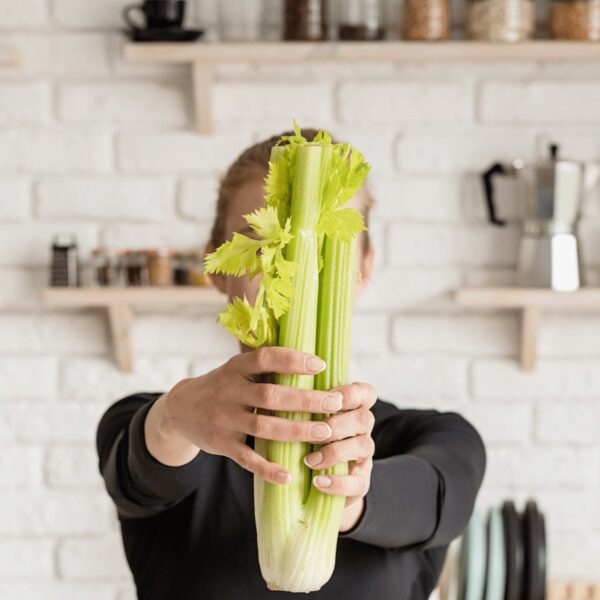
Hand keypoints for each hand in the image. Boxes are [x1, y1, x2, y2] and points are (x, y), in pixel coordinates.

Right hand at [160, 347, 356, 485]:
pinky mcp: (221, 443)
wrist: (180, 409)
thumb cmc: (223, 386)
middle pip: (270, 395)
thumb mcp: (236, 369)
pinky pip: (246, 458)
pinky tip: (288, 475)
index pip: (265, 358)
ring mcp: (224, 419)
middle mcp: (229, 391)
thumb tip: (311, 359)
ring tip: (325, 433)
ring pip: (263, 427)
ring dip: (296, 431)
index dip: (292, 360)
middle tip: (334, 403)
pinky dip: (267, 468)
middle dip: (305, 400)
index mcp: (235, 368)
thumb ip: (264, 366)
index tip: (320, 364)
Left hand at [302, 382, 376, 530]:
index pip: (366, 393)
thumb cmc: (306, 435)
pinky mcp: (360, 481)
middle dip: (338, 424)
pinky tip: (317, 482)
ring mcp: (364, 455)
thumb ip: (302, 401)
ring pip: (364, 446)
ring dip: (335, 452)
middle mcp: (363, 429)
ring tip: (309, 460)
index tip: (332, 396)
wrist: (313, 479)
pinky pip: (358, 483)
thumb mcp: (307, 414)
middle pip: (364, 418)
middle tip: (315, 431)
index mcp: (354, 407)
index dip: (352, 393)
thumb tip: (275, 378)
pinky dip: (337, 483)